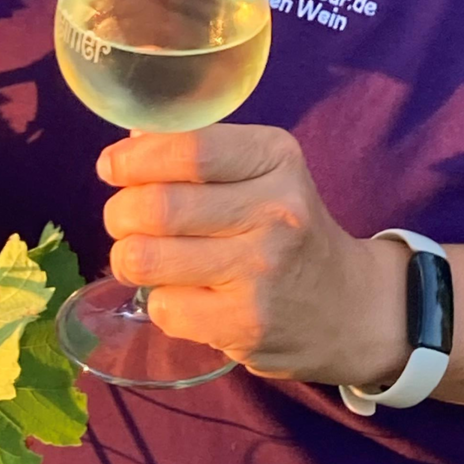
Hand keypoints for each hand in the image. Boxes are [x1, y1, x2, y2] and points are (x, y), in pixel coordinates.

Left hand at [97, 123, 411, 387]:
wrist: (352, 307)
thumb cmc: (289, 227)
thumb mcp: (264, 171)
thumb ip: (201, 151)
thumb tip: (129, 139)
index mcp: (276, 157)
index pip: (187, 149)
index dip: (134, 158)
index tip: (111, 166)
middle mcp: (274, 210)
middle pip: (157, 206)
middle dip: (120, 212)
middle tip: (121, 219)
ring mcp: (261, 271)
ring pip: (148, 259)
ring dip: (127, 258)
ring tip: (138, 256)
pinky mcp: (247, 325)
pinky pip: (164, 307)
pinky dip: (158, 300)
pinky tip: (180, 294)